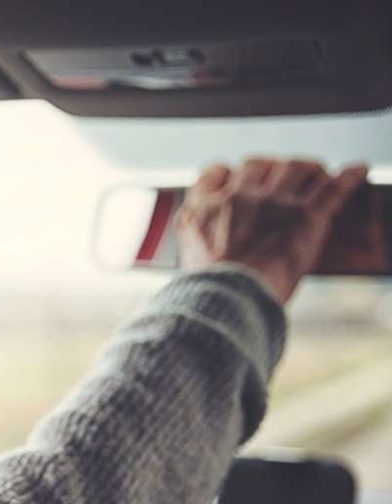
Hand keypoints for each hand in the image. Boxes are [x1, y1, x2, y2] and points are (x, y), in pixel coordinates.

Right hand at [178, 158, 369, 302]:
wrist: (226, 298)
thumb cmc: (207, 288)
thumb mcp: (188, 253)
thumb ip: (197, 233)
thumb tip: (210, 236)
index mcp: (205, 206)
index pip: (218, 172)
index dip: (230, 175)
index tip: (238, 182)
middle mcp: (239, 197)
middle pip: (258, 164)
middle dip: (269, 169)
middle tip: (280, 181)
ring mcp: (273, 203)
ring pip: (295, 167)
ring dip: (307, 170)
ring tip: (316, 176)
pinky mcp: (306, 216)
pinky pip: (333, 188)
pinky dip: (349, 177)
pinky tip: (358, 169)